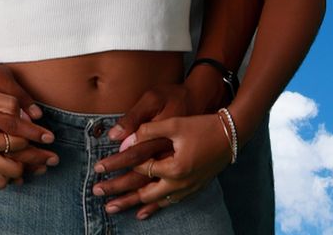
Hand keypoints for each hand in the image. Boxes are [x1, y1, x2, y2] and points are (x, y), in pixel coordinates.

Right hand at [0, 53, 56, 172]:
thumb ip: (9, 103)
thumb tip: (32, 116)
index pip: (18, 145)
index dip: (36, 140)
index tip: (50, 138)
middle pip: (14, 169)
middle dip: (34, 163)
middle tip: (51, 159)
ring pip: (1, 182)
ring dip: (18, 175)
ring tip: (34, 168)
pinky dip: (1, 179)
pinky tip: (11, 172)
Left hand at [92, 83, 195, 219]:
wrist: (232, 132)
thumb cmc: (202, 123)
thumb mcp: (174, 122)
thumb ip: (148, 130)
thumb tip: (124, 139)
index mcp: (174, 166)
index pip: (140, 168)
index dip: (118, 167)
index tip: (99, 168)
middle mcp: (180, 182)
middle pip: (143, 192)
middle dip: (120, 193)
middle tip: (99, 194)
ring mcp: (188, 187)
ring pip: (156, 201)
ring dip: (133, 204)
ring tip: (114, 207)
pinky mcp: (194, 187)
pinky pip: (171, 202)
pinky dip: (155, 207)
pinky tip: (143, 211)